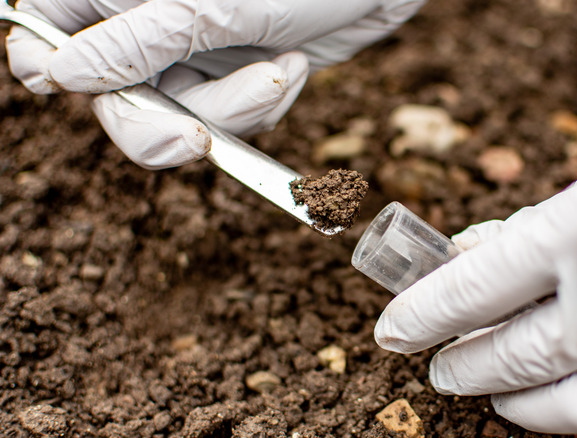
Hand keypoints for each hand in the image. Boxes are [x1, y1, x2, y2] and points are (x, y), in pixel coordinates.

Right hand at [6, 0, 424, 168]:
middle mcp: (148, 24)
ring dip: (235, 112)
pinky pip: (226, 121)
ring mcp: (190, 54)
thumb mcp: (210, 6)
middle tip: (193, 143)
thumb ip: (135, 42)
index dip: (52, 65)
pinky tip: (290, 69)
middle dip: (159, 129)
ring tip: (280, 72)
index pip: (48, 30)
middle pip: (113, 99)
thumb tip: (61, 75)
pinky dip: (261, 107)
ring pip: (179, 120)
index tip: (71, 90)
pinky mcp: (231, 76)